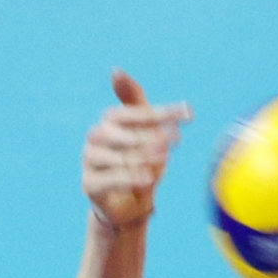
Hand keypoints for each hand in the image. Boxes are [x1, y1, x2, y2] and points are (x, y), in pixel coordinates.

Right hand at [83, 70, 190, 230]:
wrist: (126, 207)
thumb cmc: (138, 166)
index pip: (135, 112)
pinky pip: (111, 179)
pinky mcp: (89, 184)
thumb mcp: (145, 135)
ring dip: (143, 155)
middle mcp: (96, 137)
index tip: (188, 113)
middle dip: (152, 134)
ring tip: (164, 158)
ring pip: (119, 156)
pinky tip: (148, 178)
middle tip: (176, 138)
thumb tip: (114, 69)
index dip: (161, 112)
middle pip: (125, 133)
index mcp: (110, 122)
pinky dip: (130, 177)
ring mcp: (90, 161)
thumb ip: (136, 103)